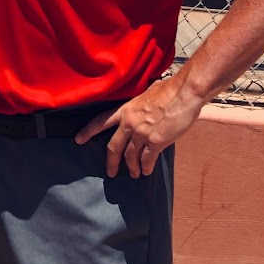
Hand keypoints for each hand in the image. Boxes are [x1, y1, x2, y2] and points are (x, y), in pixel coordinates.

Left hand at [75, 76, 205, 177]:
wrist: (184, 93)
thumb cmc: (169, 90)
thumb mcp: (146, 94)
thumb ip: (139, 105)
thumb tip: (142, 108)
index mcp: (126, 109)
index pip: (101, 121)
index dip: (88, 131)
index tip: (78, 139)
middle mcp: (130, 122)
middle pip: (113, 146)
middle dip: (111, 162)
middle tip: (110, 172)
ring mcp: (142, 133)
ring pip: (130, 156)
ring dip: (132, 167)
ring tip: (134, 173)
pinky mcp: (156, 141)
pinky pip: (148, 159)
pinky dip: (146, 167)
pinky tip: (147, 171)